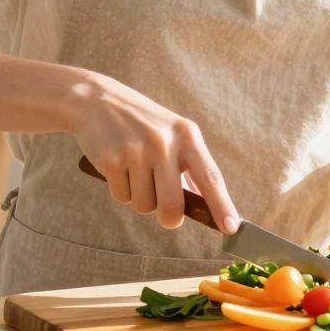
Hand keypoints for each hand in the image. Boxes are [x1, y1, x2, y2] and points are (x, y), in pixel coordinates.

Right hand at [66, 70, 239, 233]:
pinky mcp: (111, 160)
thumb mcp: (173, 135)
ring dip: (141, 199)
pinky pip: (122, 197)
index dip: (221, 205)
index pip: (210, 177)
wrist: (98, 101)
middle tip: (167, 216)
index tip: (231, 228)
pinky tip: (119, 168)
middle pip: (173, 205)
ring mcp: (136, 151)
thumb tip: (205, 206)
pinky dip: (121, 190)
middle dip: (170, 218)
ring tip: (135, 172)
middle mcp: (164, 143)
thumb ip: (189, 169)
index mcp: (187, 136)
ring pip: (144, 206)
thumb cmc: (144, 125)